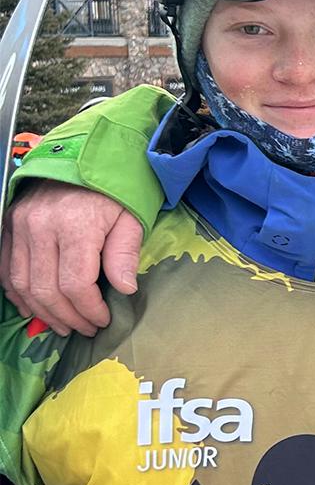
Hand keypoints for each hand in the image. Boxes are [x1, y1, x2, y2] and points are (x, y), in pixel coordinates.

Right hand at [0, 183, 140, 335]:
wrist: (85, 155)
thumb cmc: (113, 189)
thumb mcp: (131, 217)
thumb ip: (125, 254)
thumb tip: (124, 290)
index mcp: (75, 225)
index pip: (76, 285)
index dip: (89, 310)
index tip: (103, 320)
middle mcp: (41, 225)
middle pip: (46, 290)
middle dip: (68, 317)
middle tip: (85, 328)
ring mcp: (20, 224)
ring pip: (22, 284)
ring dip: (42, 312)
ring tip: (63, 324)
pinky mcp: (10, 224)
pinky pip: (6, 269)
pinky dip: (18, 293)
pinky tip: (35, 308)